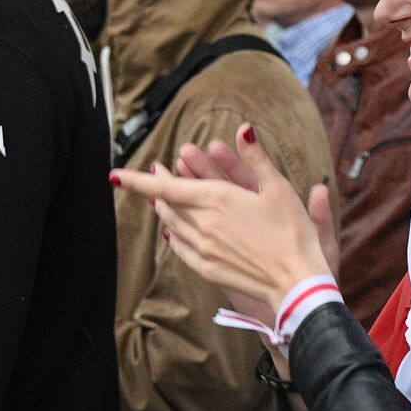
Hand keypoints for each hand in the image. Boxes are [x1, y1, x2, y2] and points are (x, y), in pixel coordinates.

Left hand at [113, 123, 331, 312]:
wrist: (295, 280)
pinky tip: (175, 232)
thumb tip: (244, 129)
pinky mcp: (207, 268)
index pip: (166, 185)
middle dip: (156, 189)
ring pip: (171, 224)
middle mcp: (202, 223)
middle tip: (154, 175)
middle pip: (166, 204)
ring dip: (163, 210)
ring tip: (162, 200)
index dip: (137, 180)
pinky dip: (173, 235)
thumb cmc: (292, 233)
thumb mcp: (279, 189)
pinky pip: (180, 248)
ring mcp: (202, 248)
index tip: (114, 175)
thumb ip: (256, 158)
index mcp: (216, 198)